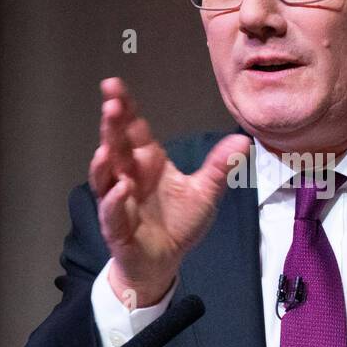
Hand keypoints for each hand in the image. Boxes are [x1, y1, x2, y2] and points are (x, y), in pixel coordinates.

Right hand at [88, 77, 252, 306]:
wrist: (165, 262)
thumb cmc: (179, 223)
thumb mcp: (205, 193)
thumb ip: (219, 167)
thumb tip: (243, 141)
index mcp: (148, 161)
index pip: (134, 128)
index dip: (125, 107)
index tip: (115, 85)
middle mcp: (129, 175)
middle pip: (115, 145)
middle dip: (111, 125)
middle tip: (110, 103)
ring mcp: (119, 200)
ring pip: (106, 176)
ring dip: (104, 161)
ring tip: (106, 146)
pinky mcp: (117, 227)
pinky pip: (113, 212)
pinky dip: (115, 201)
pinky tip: (122, 188)